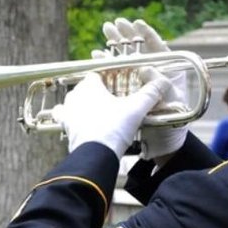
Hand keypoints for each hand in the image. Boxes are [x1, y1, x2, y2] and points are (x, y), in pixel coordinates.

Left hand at [52, 71, 167, 157]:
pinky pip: (64, 116)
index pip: (96, 74)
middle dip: (96, 91)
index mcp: (90, 85)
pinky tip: (78, 121)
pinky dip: (69, 117)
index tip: (116, 84)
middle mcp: (75, 94)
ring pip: (73, 100)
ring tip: (96, 110)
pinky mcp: (65, 126)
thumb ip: (149, 93)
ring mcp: (67, 110)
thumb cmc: (115, 127)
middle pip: (85, 87)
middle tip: (110, 99)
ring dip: (82, 103)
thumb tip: (163, 81)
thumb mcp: (136, 108)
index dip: (106, 78)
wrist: (96, 153)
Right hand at [102, 18, 189, 159]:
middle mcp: (149, 76)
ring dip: (113, 45)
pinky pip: (112, 77)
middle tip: (114, 24)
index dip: (147, 35)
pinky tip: (97, 56)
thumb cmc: (172, 125)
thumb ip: (160, 86)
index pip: (157, 48)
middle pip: (137, 50)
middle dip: (126, 35)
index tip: (137, 24)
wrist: (161, 146)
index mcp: (165, 74)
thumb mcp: (169, 103)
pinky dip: (104, 65)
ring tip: (105, 31)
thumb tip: (146, 68)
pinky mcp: (122, 96)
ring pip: (123, 60)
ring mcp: (135, 85)